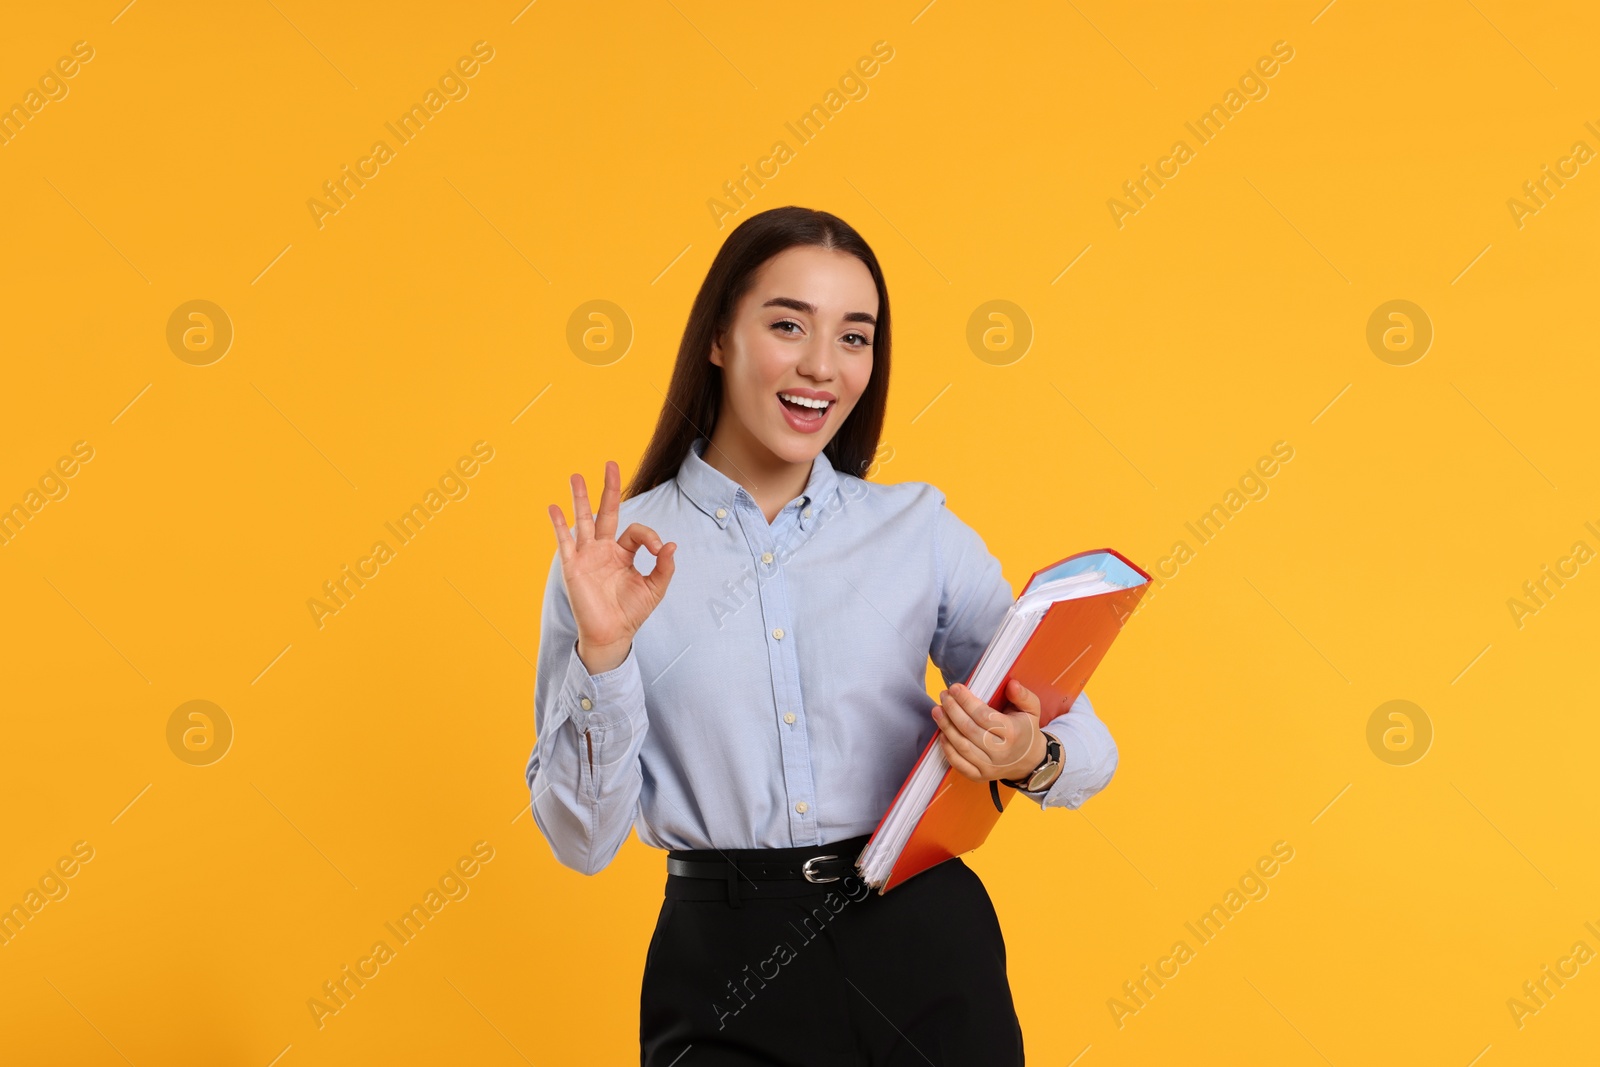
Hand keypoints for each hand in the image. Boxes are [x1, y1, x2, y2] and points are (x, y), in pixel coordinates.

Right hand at [547, 460, 675, 672]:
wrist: (612, 635)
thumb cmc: (631, 612)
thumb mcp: (655, 588)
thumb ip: (664, 567)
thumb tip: (671, 544)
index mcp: (624, 553)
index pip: (636, 531)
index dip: (650, 535)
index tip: (659, 549)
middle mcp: (604, 549)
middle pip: (606, 512)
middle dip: (609, 488)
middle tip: (611, 464)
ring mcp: (587, 555)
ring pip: (584, 520)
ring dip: (580, 497)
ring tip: (576, 475)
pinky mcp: (574, 566)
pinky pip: (565, 541)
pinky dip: (559, 524)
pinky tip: (553, 507)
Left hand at [931, 678, 1045, 782]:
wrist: (1029, 761)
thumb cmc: (1025, 731)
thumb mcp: (1032, 710)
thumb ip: (1023, 695)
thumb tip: (1012, 684)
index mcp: (1012, 733)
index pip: (983, 715)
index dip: (966, 701)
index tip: (955, 688)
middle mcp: (1000, 752)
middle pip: (968, 729)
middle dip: (952, 710)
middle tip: (944, 696)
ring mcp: (989, 767)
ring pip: (961, 745)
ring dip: (945, 727)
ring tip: (937, 710)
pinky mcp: (979, 776)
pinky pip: (958, 763)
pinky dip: (947, 748)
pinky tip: (942, 733)